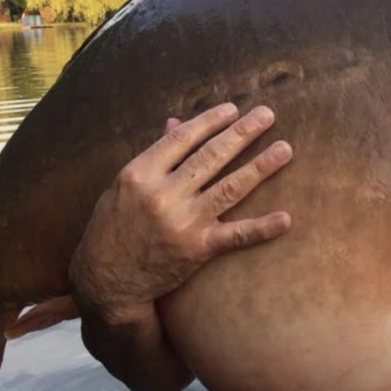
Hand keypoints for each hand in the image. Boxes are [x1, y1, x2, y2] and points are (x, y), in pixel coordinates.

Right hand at [71, 103, 293, 324]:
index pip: (182, 138)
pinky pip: (235, 236)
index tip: (233, 109)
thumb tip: (176, 122)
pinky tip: (285, 218)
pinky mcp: (197, 249)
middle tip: (267, 115)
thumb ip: (153, 156)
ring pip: (230, 187)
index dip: (210, 121)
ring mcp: (182, 222)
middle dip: (242, 133)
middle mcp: (163, 194)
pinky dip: (262, 227)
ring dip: (261, 167)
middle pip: (211, 157)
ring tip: (285, 149)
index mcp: (140, 173)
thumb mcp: (123, 187)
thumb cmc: (112, 228)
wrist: (105, 281)